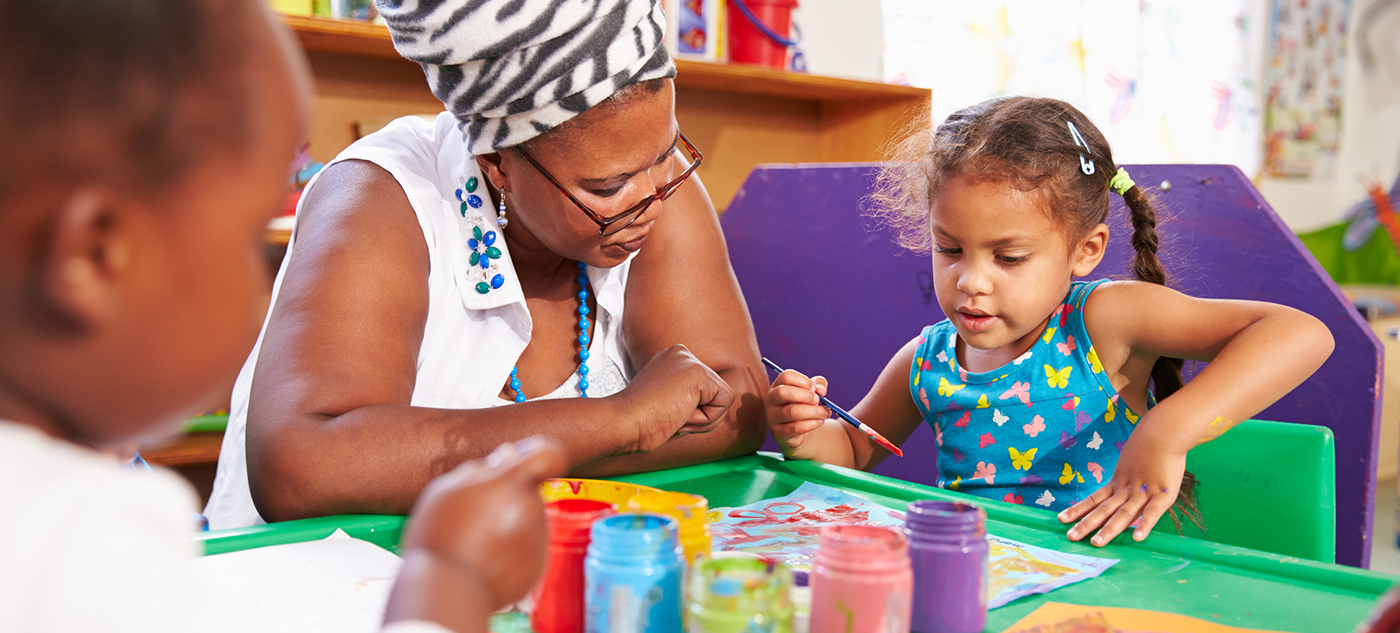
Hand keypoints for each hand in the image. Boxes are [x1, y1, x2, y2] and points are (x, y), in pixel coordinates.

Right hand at [400, 437, 568, 608]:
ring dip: (505, 527)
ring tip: (472, 545)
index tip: (527, 461)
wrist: (447, 592)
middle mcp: (532, 508)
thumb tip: (509, 455)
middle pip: (526, 493)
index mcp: (513, 482)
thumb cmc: (440, 537)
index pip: (549, 455)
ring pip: (524, 522)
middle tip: (472, 518)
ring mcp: (538, 539)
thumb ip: (482, 469)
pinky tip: (482, 563)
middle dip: (506, 499)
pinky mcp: (537, 566)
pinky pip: (524, 550)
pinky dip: (507, 555)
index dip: (543, 454)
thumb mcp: (447, 489)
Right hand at [615, 344, 733, 451]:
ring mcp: (690, 361)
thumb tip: (711, 402)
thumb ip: (685, 396)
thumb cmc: (639, 422)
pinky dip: (705, 420)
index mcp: (671, 358)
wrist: (622, 422)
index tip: (662, 411)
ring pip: (721, 401)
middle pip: (715, 394)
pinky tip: (679, 413)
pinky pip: (723, 405)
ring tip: (671, 415)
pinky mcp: (698, 374)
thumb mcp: (665, 401)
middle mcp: (681, 353)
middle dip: (698, 415)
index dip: (689, 411)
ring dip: (701, 420)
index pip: (703, 391)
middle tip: (667, 415)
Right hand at [764, 370, 831, 457]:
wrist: (799, 431)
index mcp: (778, 385)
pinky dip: (811, 424)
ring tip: (824, 413)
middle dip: (805, 395)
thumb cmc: (805, 405)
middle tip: (817, 400)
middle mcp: (771, 400)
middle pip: (783, 392)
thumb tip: (820, 390)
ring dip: (813, 411)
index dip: (803, 380)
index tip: (814, 388)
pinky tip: (820, 422)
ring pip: (791, 412)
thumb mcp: (811, 392)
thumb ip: (819, 384)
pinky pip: (795, 428)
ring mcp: (773, 417)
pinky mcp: (779, 433)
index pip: (786, 376)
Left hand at [1057, 427, 1185, 545]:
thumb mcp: (1129, 466)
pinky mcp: (1162, 495)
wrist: (1163, 433)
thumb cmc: (1148, 449)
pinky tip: (1138, 538)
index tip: (1061, 519)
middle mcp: (1126, 490)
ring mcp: (1143, 493)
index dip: (1077, 510)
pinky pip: (1152, 513)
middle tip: (1070, 537)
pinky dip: (1145, 525)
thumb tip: (1117, 493)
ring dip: (1109, 530)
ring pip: (1123, 515)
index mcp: (1117, 484)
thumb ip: (1124, 481)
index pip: (1093, 500)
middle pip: (1103, 510)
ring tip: (1096, 543)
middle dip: (1086, 524)